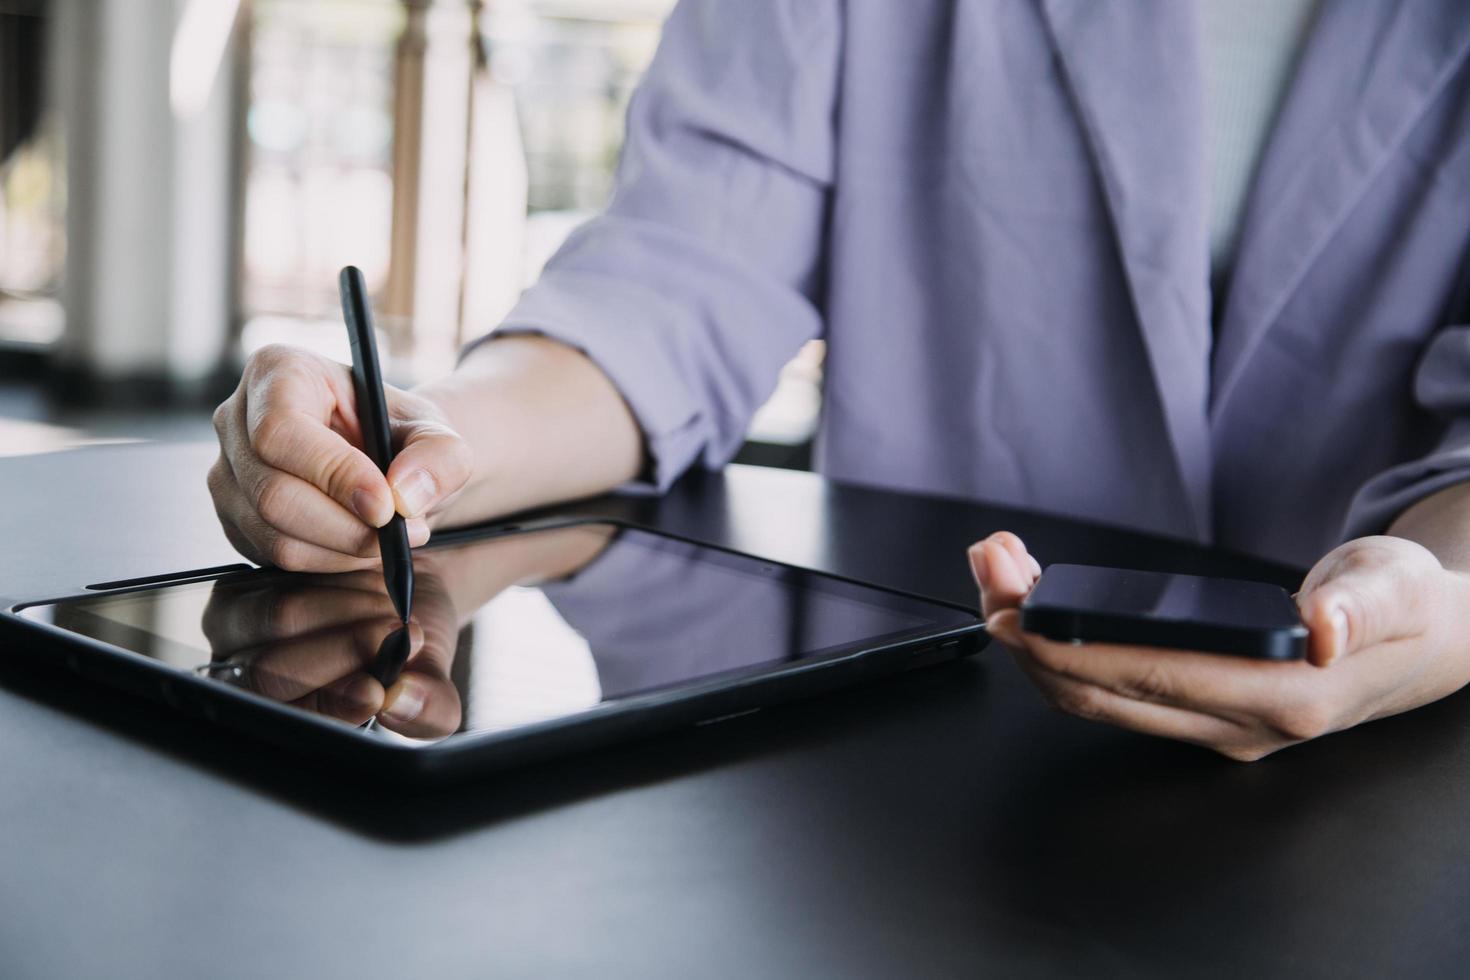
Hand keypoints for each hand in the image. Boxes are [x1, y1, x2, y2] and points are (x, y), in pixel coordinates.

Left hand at [200, 565, 463, 735]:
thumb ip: (430, 707)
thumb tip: (403, 701)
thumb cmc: (408, 639)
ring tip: (392, 605)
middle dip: (348, 649)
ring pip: (279, 618)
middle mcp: (248, 681)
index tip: (377, 689)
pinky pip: (280, 578)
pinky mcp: (237, 588)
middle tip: (402, 631)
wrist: (405, 583)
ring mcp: (235, 633)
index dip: (333, 704)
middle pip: (272, 669)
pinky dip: (334, 577)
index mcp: (291, 719)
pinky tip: (368, 578)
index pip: (293, 719)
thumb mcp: (432, 678)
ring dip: (349, 608)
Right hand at [208, 344, 473, 571]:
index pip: (281, 430)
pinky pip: (273, 556)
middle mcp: (238, 418)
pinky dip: (327, 562)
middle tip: (401, 530)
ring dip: (342, 549)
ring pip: (272, 533)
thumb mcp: (437, 433)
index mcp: (278, 372)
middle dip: (345, 526)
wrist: (390, 460)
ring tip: (389, 536)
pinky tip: (360, 544)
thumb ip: (439, 456)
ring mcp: (228, 472)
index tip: (385, 506)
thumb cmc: (402, 434)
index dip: (333, 474)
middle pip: (271, 491)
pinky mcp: (235, 518)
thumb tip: (404, 494)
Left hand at [969, 531, 1469, 760]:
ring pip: (1096, 696)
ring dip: (1035, 640)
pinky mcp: (1196, 711)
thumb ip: (1363, 606)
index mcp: (1284, 694)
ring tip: (997, 571)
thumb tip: (1326, 629)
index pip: (1154, 678)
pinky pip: (1110, 689)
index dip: (1075, 651)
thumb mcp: (1399, 587)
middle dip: (1031, 635)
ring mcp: (1213, 726)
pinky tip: (1035, 600)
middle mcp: (1237, 724)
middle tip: (988, 570)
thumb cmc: (1408, 609)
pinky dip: (1061, 646)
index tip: (1018, 616)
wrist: (1426, 647)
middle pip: (1103, 692)